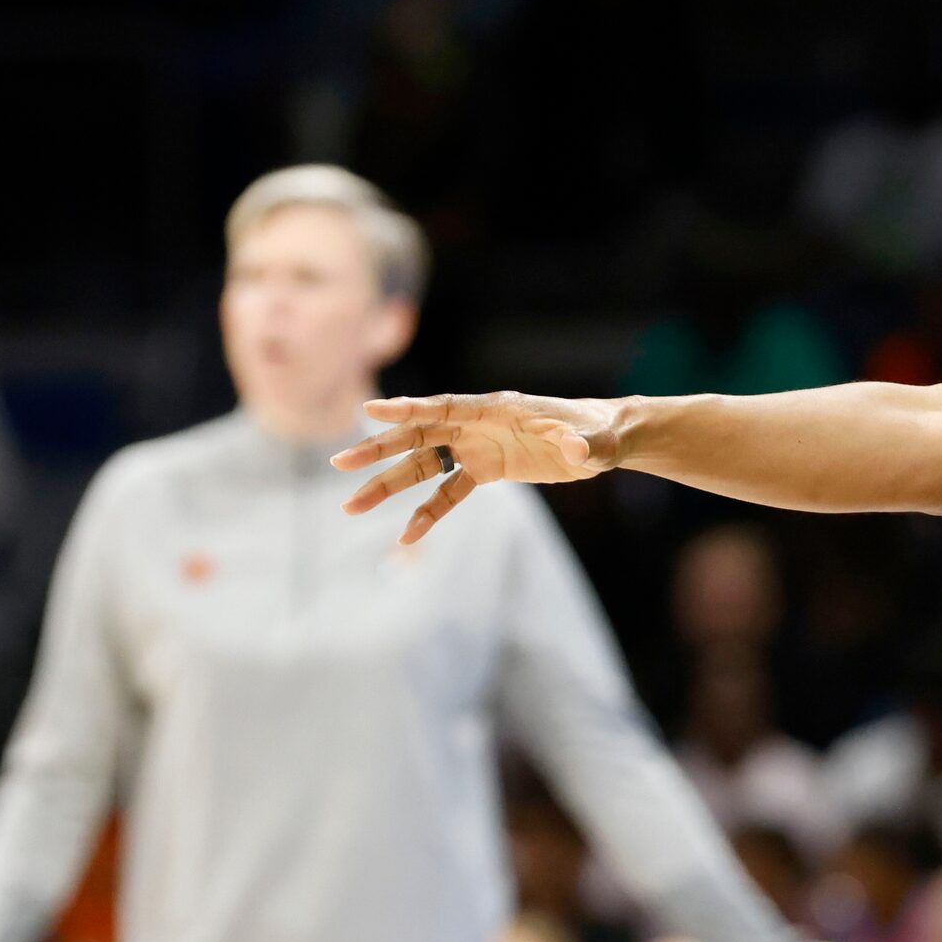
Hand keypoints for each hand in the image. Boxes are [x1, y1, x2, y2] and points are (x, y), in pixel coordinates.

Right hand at [333, 393, 622, 542]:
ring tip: (352, 505)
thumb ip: (581, 445)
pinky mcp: (485, 469)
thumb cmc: (598, 434)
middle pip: (418, 435)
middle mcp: (478, 425)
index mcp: (496, 409)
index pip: (444, 407)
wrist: (602, 441)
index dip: (408, 409)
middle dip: (379, 449)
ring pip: (424, 465)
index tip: (371, 411)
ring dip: (389, 484)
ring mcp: (477, 447)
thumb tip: (574, 449)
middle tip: (340, 462)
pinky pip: (448, 492)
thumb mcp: (593, 443)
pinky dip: (428, 512)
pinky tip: (407, 535)